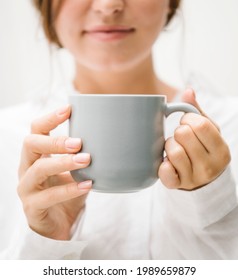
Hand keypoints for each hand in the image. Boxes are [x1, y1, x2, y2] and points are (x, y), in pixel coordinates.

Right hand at [17, 105, 91, 239]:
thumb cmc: (68, 191)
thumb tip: (109, 137)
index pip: (36, 130)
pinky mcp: (32, 207)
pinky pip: (49, 196)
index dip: (50, 118)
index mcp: (36, 155)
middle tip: (79, 142)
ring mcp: (27, 188)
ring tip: (86, 160)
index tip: (69, 109)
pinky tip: (88, 184)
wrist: (60, 224)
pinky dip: (70, 189)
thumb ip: (83, 155)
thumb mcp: (76, 170)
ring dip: (64, 162)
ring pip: (39, 170)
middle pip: (31, 144)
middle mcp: (27, 168)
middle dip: (55, 141)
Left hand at [158, 89, 230, 189]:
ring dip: (169, 146)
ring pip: (174, 151)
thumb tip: (188, 91)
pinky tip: (167, 162)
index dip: (189, 120)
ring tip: (174, 148)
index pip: (201, 125)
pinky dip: (163, 164)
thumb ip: (197, 111)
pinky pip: (165, 172)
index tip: (188, 124)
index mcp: (221, 150)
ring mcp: (194, 178)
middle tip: (181, 138)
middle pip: (184, 135)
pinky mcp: (177, 185)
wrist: (201, 179)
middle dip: (179, 132)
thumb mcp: (207, 131)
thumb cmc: (203, 150)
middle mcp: (210, 166)